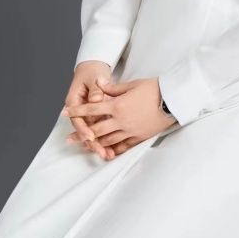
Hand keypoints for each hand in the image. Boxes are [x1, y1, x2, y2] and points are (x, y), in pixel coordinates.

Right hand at [62, 60, 115, 161]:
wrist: (93, 68)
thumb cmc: (92, 72)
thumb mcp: (93, 78)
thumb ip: (95, 89)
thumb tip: (96, 99)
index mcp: (74, 101)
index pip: (77, 119)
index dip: (84, 129)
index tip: (91, 137)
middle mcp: (79, 111)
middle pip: (85, 130)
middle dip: (93, 143)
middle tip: (102, 153)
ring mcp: (87, 115)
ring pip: (92, 133)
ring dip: (99, 144)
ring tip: (109, 156)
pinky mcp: (96, 117)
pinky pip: (99, 130)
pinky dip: (105, 139)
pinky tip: (113, 150)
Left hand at [62, 76, 176, 157]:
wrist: (174, 99)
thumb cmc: (154, 88)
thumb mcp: (132, 85)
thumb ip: (114, 88)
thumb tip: (100, 84)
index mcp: (118, 105)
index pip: (92, 109)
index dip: (77, 112)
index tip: (64, 113)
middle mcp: (121, 120)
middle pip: (96, 130)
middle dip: (81, 134)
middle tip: (69, 139)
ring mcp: (130, 130)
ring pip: (108, 140)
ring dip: (95, 144)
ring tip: (86, 146)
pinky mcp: (140, 137)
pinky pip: (123, 147)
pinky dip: (114, 150)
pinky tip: (107, 153)